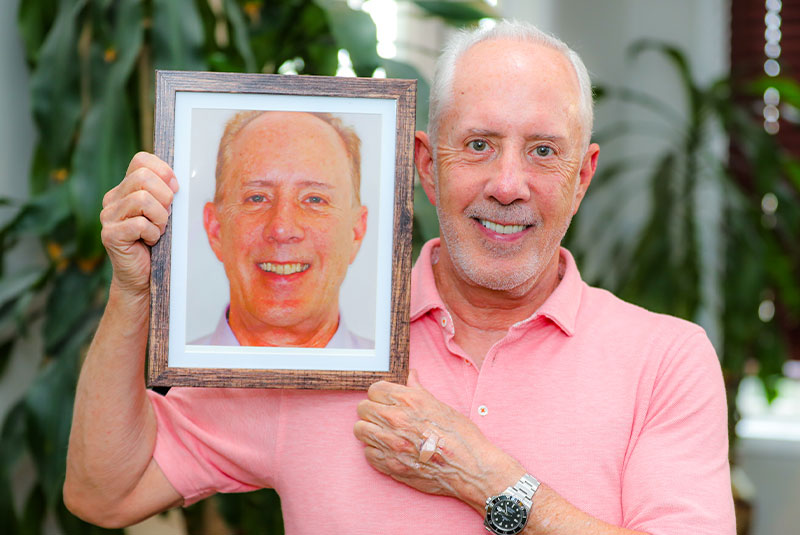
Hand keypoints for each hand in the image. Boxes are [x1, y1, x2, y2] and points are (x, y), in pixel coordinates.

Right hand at [100, 152, 177, 295]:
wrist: (143, 278)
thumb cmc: (158, 245)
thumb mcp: (164, 214)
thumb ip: (166, 194)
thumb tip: (177, 181)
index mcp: (125, 189)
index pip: (141, 160)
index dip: (163, 171)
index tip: (174, 190)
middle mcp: (112, 199)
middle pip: (143, 177)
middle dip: (165, 197)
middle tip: (166, 216)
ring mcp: (108, 217)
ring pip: (142, 199)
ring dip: (160, 218)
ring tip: (159, 230)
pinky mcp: (110, 235)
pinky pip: (140, 224)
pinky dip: (153, 233)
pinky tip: (151, 242)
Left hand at [354, 370, 524, 511]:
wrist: (470, 467)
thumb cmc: (460, 435)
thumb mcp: (440, 405)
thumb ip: (418, 389)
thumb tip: (411, 375)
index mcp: (408, 400)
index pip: (374, 390)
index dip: (380, 395)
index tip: (386, 402)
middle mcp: (395, 419)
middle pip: (363, 408)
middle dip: (372, 411)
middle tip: (385, 418)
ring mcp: (390, 443)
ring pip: (360, 430)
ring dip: (370, 430)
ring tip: (385, 434)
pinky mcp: (389, 465)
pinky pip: (368, 454)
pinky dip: (376, 452)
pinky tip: (390, 451)